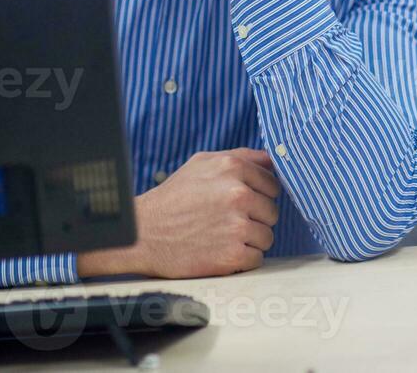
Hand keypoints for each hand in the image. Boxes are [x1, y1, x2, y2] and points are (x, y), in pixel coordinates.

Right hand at [76, 148, 279, 279]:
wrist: (143, 234)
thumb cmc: (173, 198)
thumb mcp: (201, 163)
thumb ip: (240, 157)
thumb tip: (272, 159)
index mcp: (232, 168)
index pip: (273, 184)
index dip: (260, 195)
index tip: (243, 204)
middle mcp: (237, 194)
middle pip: (272, 212)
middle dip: (255, 218)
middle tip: (229, 222)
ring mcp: (236, 226)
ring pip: (267, 236)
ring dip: (250, 240)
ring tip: (223, 237)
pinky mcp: (231, 256)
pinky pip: (257, 259)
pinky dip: (243, 259)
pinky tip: (221, 251)